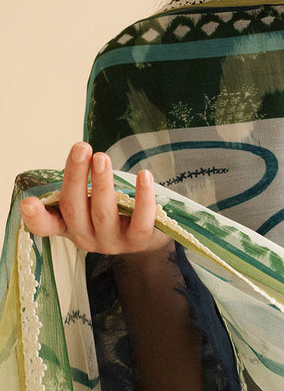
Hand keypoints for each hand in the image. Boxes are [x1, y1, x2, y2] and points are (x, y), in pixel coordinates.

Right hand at [19, 141, 169, 254]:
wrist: (147, 238)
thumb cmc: (112, 211)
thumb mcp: (90, 203)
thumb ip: (80, 187)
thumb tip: (79, 153)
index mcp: (69, 226)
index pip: (46, 226)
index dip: (36, 218)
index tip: (28, 203)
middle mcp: (86, 237)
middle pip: (74, 208)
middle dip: (76, 176)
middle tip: (82, 148)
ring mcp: (112, 242)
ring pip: (103, 213)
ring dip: (102, 183)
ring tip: (102, 157)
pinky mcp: (138, 241)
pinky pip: (141, 221)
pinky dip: (143, 197)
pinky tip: (144, 175)